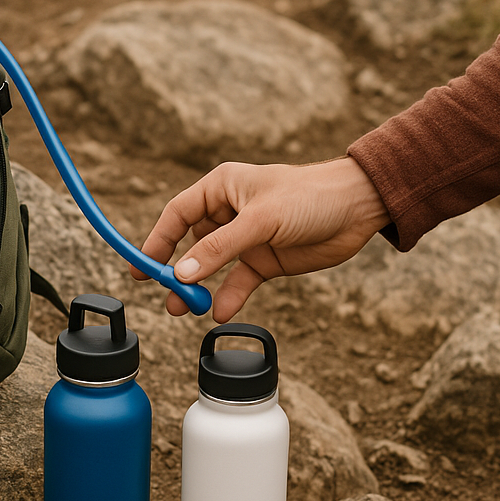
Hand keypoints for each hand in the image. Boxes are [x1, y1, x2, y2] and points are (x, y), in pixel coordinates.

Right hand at [130, 158, 389, 321]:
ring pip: (211, 266)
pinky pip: (238, 281)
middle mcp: (229, 212)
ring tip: (179, 310)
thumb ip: (220, 248)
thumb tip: (182, 274)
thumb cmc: (310, 196)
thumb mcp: (261, 220)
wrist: (358, 208)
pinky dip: (228, 296)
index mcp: (222, 188)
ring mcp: (246, 238)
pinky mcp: (265, 259)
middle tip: (158, 293)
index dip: (157, 240)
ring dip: (196, 287)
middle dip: (174, 269)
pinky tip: (219, 312)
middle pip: (190, 243)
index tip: (140, 266)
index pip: (177, 214)